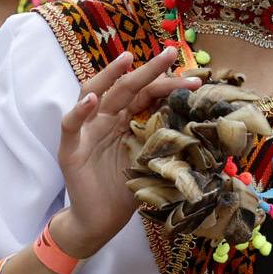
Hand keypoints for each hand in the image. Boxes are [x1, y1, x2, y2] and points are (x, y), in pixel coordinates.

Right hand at [55, 48, 201, 258]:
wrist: (100, 221)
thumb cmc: (125, 190)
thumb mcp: (152, 162)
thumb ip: (166, 143)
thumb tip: (201, 127)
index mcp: (125, 119)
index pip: (147, 94)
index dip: (168, 84)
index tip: (196, 79)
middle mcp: (104, 118)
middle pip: (125, 87)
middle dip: (148, 69)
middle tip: (170, 52)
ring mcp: (86, 131)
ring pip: (94, 93)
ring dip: (110, 75)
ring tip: (126, 60)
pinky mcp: (70, 150)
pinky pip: (71, 126)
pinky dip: (79, 111)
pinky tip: (91, 100)